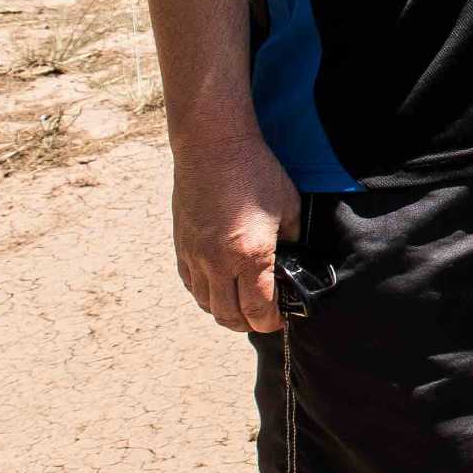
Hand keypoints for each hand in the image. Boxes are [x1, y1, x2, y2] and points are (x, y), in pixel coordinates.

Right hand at [170, 132, 299, 333]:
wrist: (213, 148)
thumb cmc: (256, 172)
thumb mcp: (288, 206)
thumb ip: (290, 240)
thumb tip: (291, 261)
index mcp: (250, 255)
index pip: (258, 309)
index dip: (271, 322)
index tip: (282, 319)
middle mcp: (217, 263)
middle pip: (228, 316)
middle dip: (248, 324)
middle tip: (264, 318)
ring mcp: (194, 257)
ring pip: (206, 304)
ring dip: (225, 312)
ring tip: (243, 306)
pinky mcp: (181, 248)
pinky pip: (190, 285)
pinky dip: (206, 295)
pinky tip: (219, 288)